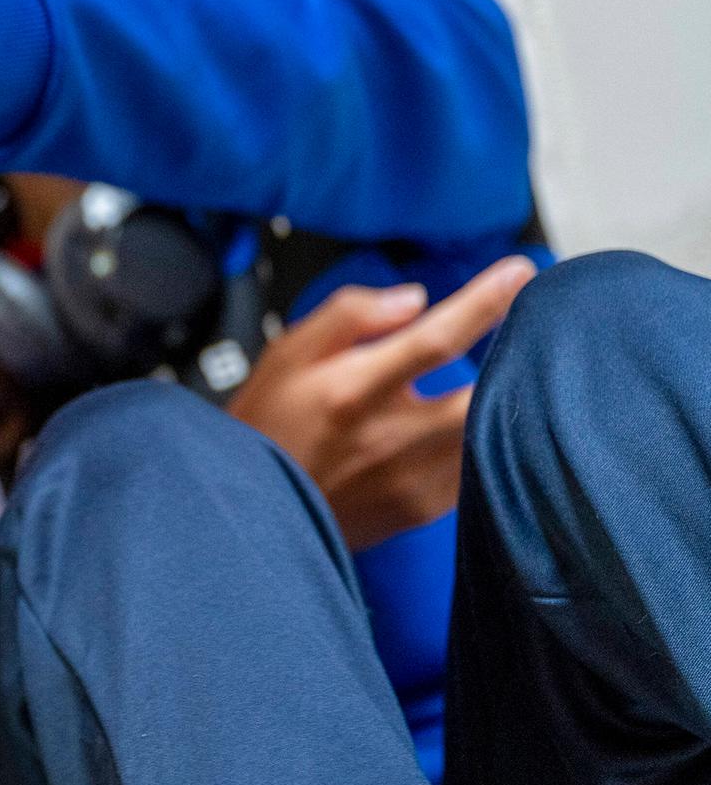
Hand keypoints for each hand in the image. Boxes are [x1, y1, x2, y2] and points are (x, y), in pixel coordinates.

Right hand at [226, 256, 535, 548]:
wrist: (255, 510)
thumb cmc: (268, 424)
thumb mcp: (287, 354)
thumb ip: (348, 316)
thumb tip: (414, 299)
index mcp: (353, 390)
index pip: (435, 338)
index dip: (484, 302)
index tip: (519, 274)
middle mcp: (389, 437)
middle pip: (483, 393)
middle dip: (515, 356)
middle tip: (529, 330)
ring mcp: (411, 478)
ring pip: (489, 432)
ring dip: (502, 398)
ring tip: (504, 371)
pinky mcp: (423, 508)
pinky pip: (476, 467)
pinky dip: (482, 437)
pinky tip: (468, 422)